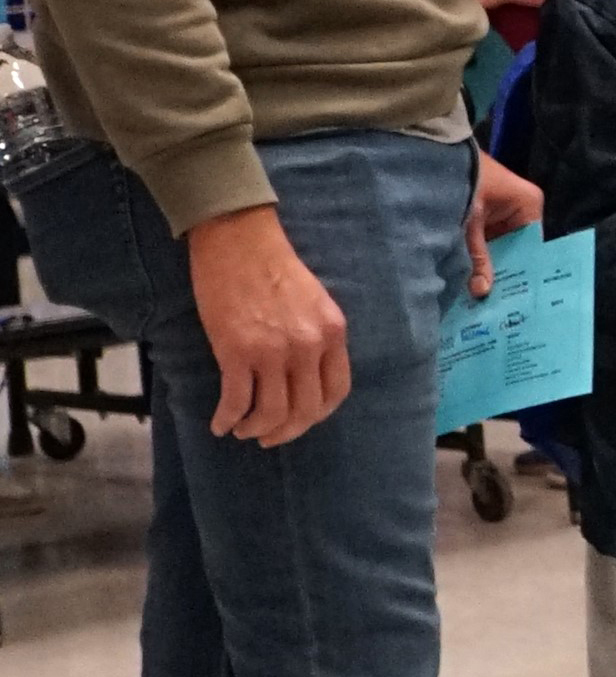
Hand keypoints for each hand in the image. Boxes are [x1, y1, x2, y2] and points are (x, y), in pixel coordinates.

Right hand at [187, 204, 348, 444]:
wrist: (238, 239)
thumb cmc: (272, 266)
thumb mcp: (314, 302)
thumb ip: (316, 336)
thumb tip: (305, 373)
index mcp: (333, 333)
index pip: (336, 392)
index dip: (317, 415)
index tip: (300, 420)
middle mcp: (308, 347)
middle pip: (305, 410)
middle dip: (286, 431)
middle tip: (268, 436)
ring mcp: (273, 352)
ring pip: (271, 412)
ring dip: (256, 429)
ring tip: (243, 430)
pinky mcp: (236, 351)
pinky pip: (236, 400)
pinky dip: (227, 418)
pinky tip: (219, 424)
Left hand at [465, 152, 541, 296]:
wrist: (432, 151)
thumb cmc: (460, 181)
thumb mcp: (469, 223)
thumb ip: (478, 257)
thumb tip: (482, 292)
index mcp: (529, 206)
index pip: (533, 246)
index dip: (523, 272)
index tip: (515, 298)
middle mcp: (522, 209)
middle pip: (517, 248)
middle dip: (503, 272)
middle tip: (495, 303)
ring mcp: (503, 212)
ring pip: (501, 246)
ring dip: (489, 265)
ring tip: (483, 295)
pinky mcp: (485, 214)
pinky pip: (488, 241)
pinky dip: (478, 255)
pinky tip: (472, 277)